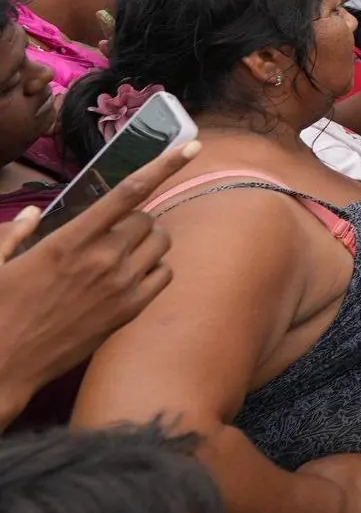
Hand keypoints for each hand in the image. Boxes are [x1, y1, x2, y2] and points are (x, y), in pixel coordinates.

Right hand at [0, 137, 195, 413]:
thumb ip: (15, 231)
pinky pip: (164, 274)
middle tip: (109, 233)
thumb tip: (34, 212)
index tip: (190, 146)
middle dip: (132, 219)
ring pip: (160, 242)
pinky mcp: (129, 311)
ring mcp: (120, 286)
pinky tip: (131, 274)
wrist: (5, 367)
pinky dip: (155, 267)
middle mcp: (102, 259)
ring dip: (147, 240)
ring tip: (120, 252)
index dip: (163, 165)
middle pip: (145, 218)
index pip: (128, 192)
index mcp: (69, 241)